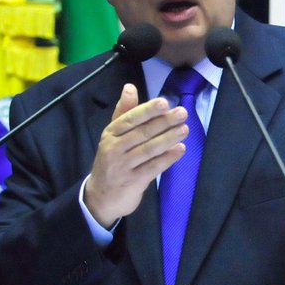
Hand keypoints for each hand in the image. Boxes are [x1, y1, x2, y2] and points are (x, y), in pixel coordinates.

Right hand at [84, 83, 188, 225]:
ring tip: (184, 129)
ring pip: (149, 149)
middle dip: (164, 122)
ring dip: (169, 138)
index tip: (165, 103)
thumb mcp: (113, 136)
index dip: (148, 110)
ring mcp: (123, 166)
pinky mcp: (133, 182)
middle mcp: (114, 149)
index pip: (130, 119)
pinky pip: (153, 167)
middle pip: (142, 133)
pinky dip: (168, 158)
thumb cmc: (111, 161)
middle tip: (182, 113)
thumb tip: (130, 87)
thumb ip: (124, 112)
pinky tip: (180, 149)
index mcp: (110, 134)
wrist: (100, 198)